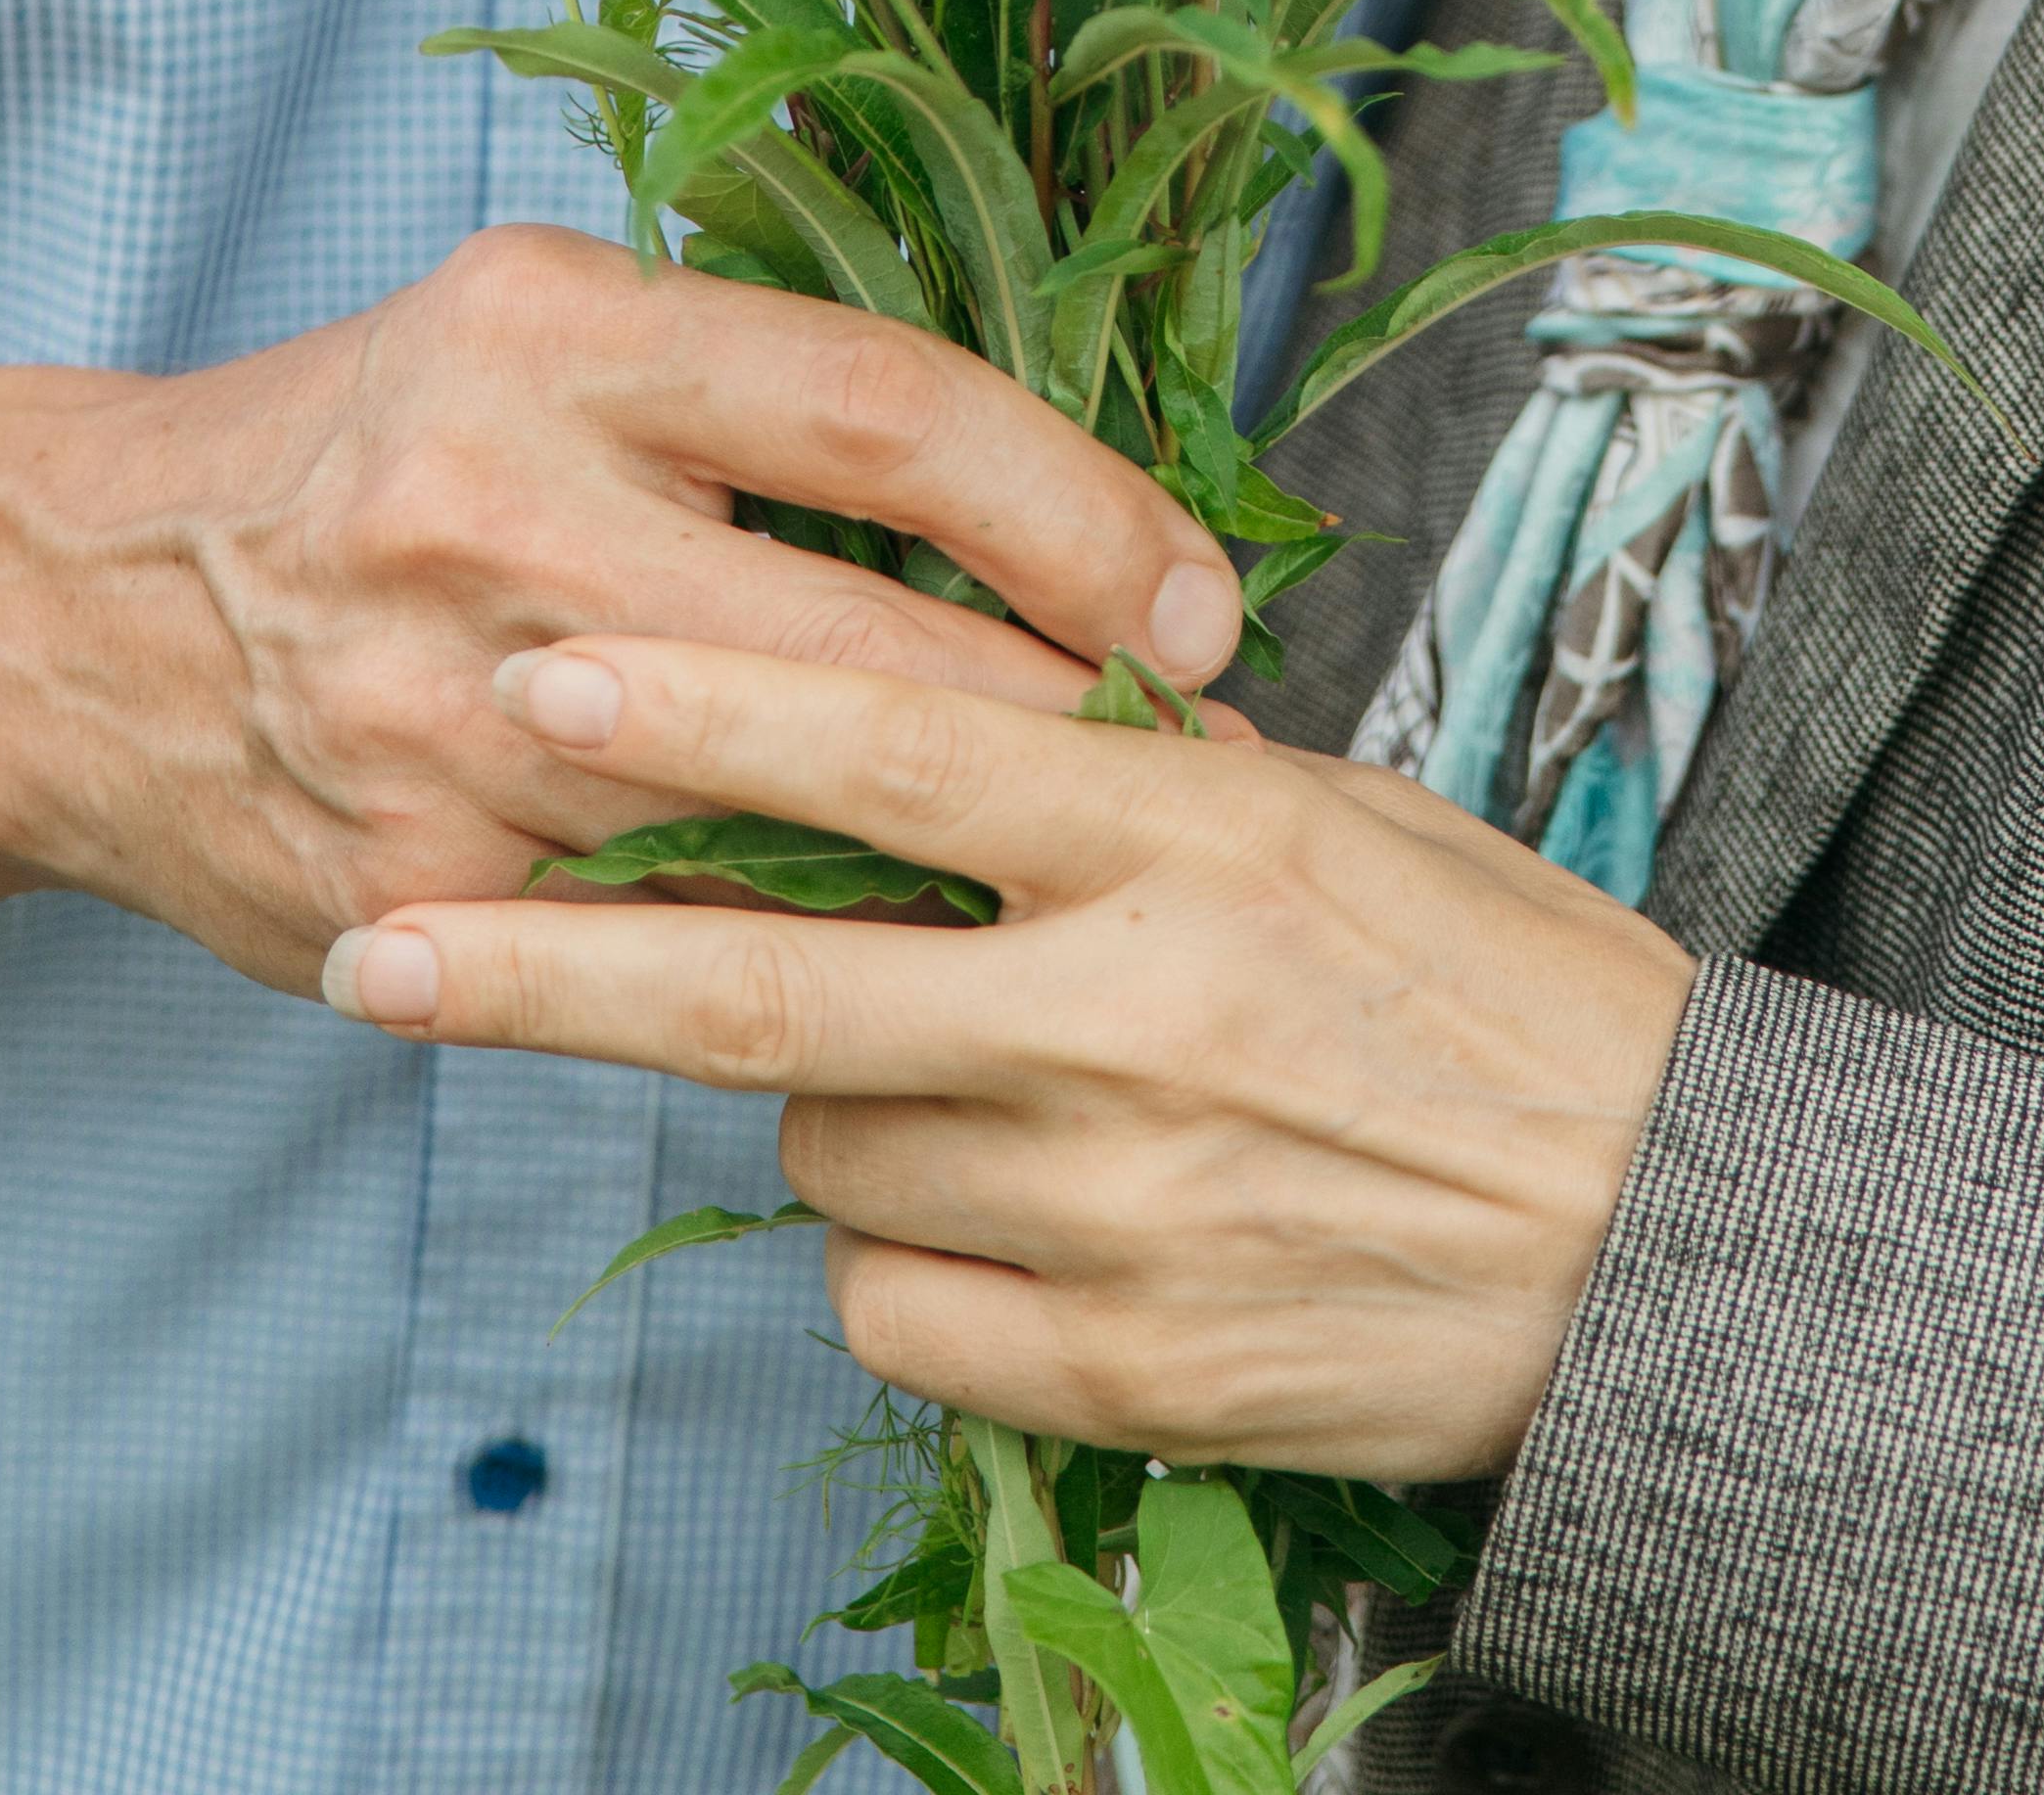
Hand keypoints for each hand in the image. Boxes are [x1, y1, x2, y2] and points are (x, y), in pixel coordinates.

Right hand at [0, 235, 1246, 999]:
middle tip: (1214, 776)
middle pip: (855, 645)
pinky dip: (791, 958)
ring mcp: (439, 721)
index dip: (1073, 510)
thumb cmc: (377, 446)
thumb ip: (757, 397)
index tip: (1201, 604)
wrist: (68, 615)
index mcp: (556, 332)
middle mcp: (494, 507)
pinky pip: (658, 948)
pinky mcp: (409, 898)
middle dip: (1059, 728)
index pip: (880, 410)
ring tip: (1099, 892)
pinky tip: (903, 976)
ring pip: (774, 829)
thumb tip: (1050, 503)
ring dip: (947, 872)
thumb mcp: (551, 330)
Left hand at [315, 634, 1699, 1486]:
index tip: (533, 674)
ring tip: (970, 1079)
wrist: (1668, 1243)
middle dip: (540, 965)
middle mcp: (1128, 1013)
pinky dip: (904, 1264)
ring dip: (830, 1106)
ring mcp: (1115, 1206)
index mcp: (1185, 835)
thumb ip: (1125, 777)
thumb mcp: (1329, 815)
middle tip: (375, 942)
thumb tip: (926, 712)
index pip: (891, 745)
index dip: (699, 707)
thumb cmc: (1496, 985)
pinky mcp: (1118, 1367)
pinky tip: (1017, 1225)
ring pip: (825, 1150)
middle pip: (766, 982)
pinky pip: (892, 1309)